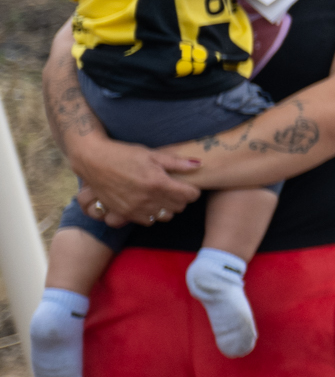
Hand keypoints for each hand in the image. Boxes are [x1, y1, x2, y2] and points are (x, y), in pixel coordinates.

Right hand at [69, 133, 201, 227]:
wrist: (93, 161)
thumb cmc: (124, 154)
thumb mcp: (152, 154)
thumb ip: (176, 162)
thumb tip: (199, 165)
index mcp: (158, 183)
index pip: (189, 196)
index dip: (192, 191)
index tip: (188, 185)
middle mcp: (148, 199)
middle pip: (179, 207)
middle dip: (181, 199)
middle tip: (175, 189)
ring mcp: (135, 208)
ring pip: (165, 216)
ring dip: (167, 208)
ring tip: (162, 196)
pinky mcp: (124, 214)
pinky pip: (148, 221)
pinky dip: (152, 214)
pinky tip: (149, 203)